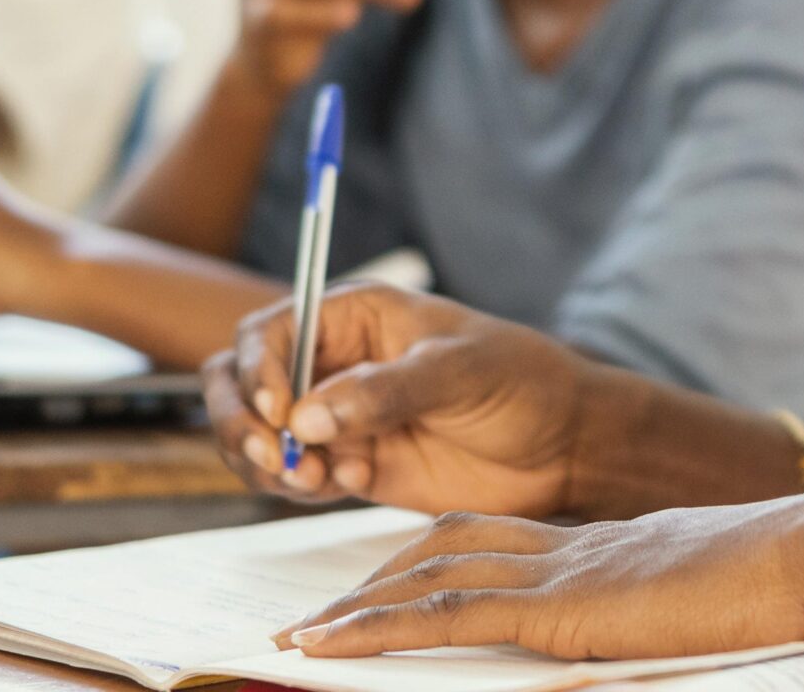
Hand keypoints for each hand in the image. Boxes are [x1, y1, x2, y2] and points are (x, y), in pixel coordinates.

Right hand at [203, 283, 583, 516]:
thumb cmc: (522, 382)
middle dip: (242, 422)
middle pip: (241, 383)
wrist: (562, 445)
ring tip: (322, 477)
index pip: (269, 333)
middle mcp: (334, 362)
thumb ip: (384, 391)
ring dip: (270, 462)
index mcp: (355, 315)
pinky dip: (302, 488)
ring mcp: (337, 416)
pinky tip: (354, 482)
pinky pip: (294, 477)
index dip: (258, 371)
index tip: (278, 413)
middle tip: (278, 456)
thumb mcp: (460, 371)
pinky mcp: (349, 464)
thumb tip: (308, 416)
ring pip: (258, 437)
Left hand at [275, 497, 803, 661]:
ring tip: (302, 637)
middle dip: (379, 578)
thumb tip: (661, 623)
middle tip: (323, 610)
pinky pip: (447, 618)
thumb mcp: (709, 594)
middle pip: (449, 547)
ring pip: (432, 578)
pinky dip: (379, 631)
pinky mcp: (561, 608)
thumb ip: (666, 605)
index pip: (498, 540)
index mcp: (607, 546)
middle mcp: (572, 548)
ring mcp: (563, 572)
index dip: (435, 558)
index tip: (392, 581)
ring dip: (358, 608)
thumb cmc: (787, 583)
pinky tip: (332, 648)